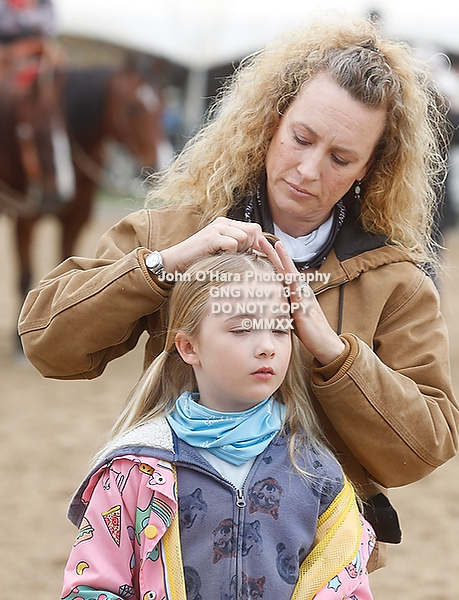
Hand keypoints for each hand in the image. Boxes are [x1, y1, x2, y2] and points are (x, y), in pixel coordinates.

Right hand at [160, 217, 263, 273]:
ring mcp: (216, 228)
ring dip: (239, 251)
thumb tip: (259, 251)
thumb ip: (238, 246)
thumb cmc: (200, 260)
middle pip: (252, 231)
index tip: (248, 254)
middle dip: (249, 247)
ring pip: (244, 237)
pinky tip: (219, 257)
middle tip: (236, 256)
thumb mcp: (222, 251)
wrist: (176, 262)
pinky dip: (230, 254)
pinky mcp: (211, 237)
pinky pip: (233, 243)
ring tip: (226, 257)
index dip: (256, 243)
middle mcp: (222, 223)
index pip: (255, 228)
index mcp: (226, 224)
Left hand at [259, 237, 344, 365]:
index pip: (281, 272)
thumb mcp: (291, 315)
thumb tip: (266, 302)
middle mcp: (300, 290)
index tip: (257, 247)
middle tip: (259, 237)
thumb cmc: (308, 331)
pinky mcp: (304, 307)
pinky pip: (296, 290)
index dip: (270, 259)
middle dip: (272, 252)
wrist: (326, 344)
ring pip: (291, 273)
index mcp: (296, 292)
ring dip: (281, 258)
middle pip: (284, 267)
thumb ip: (281, 305)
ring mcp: (303, 297)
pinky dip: (290, 279)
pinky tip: (284, 270)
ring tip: (272, 244)